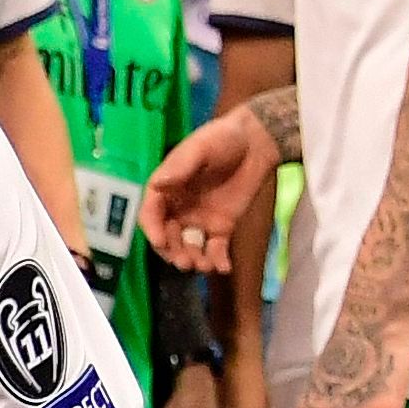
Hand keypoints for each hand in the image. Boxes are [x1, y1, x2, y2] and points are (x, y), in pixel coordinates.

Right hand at [143, 99, 279, 274]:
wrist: (257, 141)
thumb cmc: (222, 139)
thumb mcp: (199, 149)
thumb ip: (180, 167)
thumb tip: (158, 184)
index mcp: (166, 191)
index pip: (151, 216)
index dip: (152, 231)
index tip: (161, 242)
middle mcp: (178, 209)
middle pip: (168, 238)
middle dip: (173, 252)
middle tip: (185, 261)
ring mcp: (200, 220)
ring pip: (189, 247)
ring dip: (193, 260)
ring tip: (204, 266)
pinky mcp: (222, 227)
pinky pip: (216, 249)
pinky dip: (218, 261)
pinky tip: (223, 268)